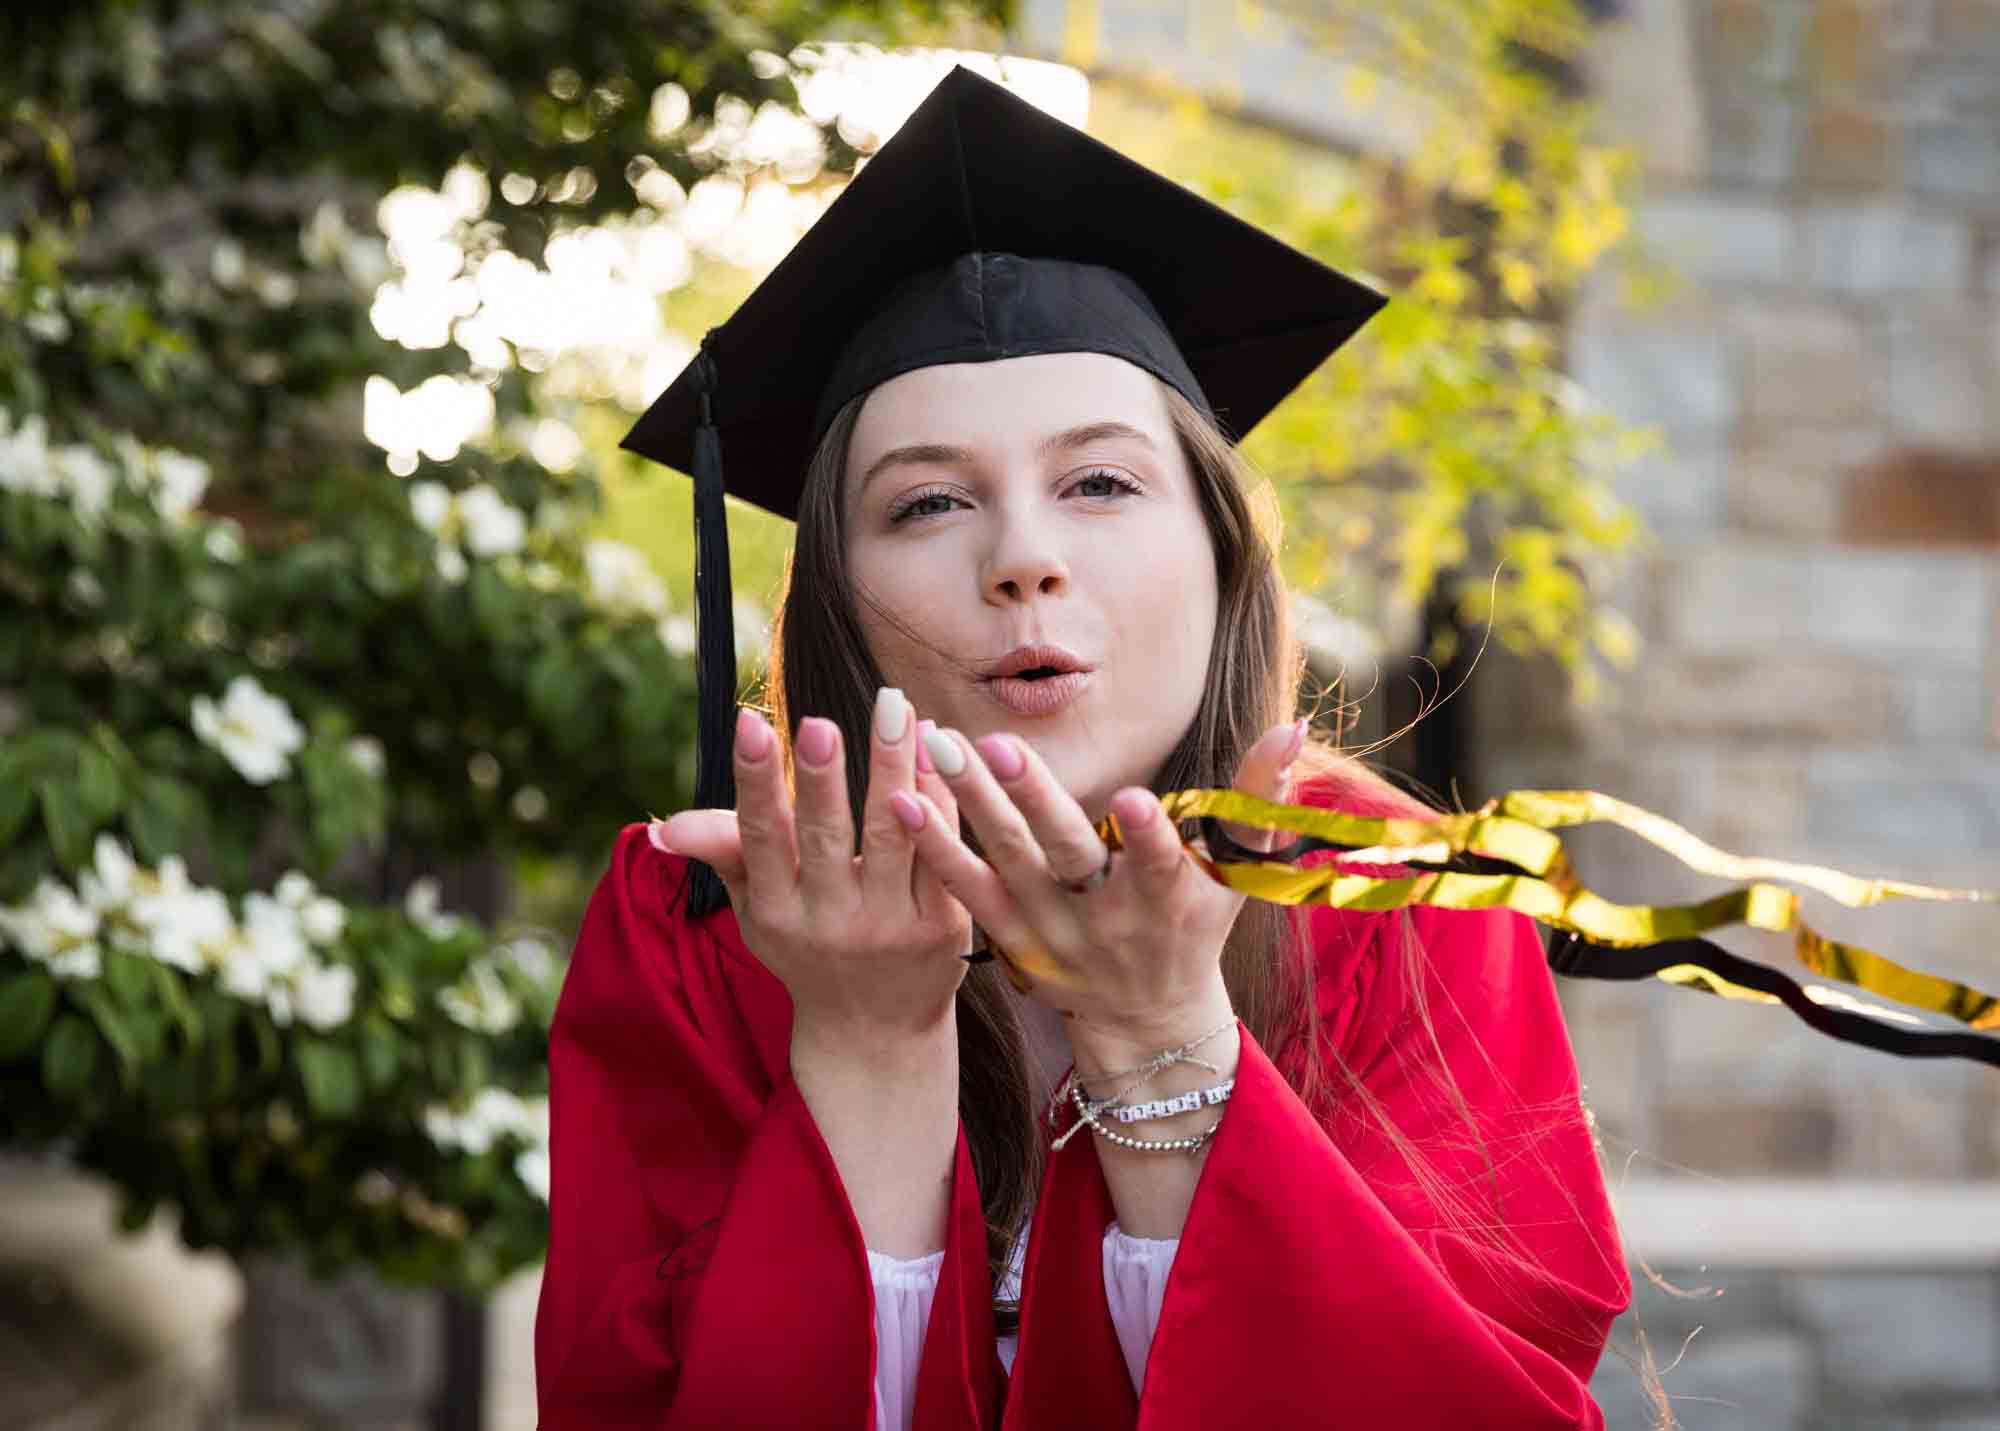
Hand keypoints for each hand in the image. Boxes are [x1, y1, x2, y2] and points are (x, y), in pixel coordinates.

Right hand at [653, 691, 970, 1038]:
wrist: (874, 1031)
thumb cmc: (805, 948)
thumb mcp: (756, 910)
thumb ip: (723, 854)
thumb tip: (660, 829)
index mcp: (777, 911)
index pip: (761, 838)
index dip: (755, 782)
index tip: (749, 723)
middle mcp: (831, 921)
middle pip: (826, 838)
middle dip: (822, 779)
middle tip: (820, 722)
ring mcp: (890, 925)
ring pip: (894, 836)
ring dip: (896, 768)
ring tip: (896, 709)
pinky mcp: (943, 927)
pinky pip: (942, 853)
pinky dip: (942, 800)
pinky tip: (940, 749)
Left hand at [891, 718, 1305, 1047]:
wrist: (1145, 1020)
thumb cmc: (1196, 926)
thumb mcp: (1239, 874)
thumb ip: (1261, 799)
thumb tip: (1291, 725)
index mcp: (1167, 901)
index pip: (1161, 866)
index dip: (1150, 837)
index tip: (1131, 799)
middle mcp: (1105, 919)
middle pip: (1065, 855)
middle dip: (1032, 800)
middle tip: (996, 745)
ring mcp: (1049, 930)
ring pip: (1006, 866)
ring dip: (969, 805)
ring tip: (938, 748)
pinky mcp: (1008, 939)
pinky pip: (966, 892)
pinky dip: (935, 849)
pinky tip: (901, 801)